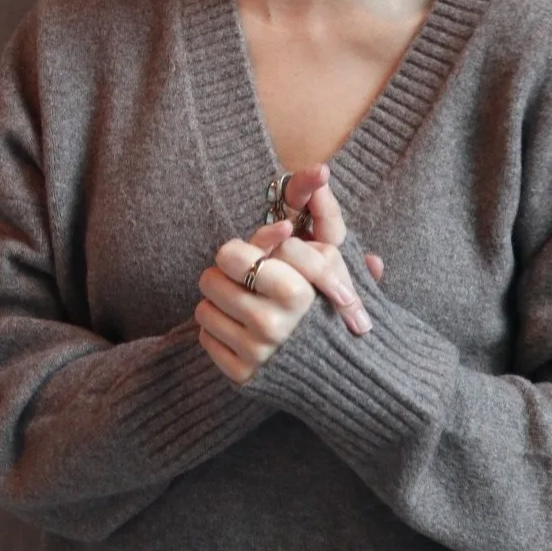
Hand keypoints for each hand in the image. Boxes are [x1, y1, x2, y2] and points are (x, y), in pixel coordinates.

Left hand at [195, 165, 375, 384]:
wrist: (348, 375)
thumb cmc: (334, 304)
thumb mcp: (335, 259)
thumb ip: (324, 215)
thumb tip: (319, 173)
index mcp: (297, 293)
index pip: (235, 253)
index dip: (247, 248)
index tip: (263, 254)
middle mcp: (273, 326)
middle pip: (212, 278)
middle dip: (227, 272)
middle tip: (245, 273)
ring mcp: (255, 354)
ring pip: (204, 308)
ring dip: (221, 301)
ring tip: (247, 301)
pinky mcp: (241, 377)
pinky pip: (206, 338)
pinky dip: (220, 331)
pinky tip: (243, 330)